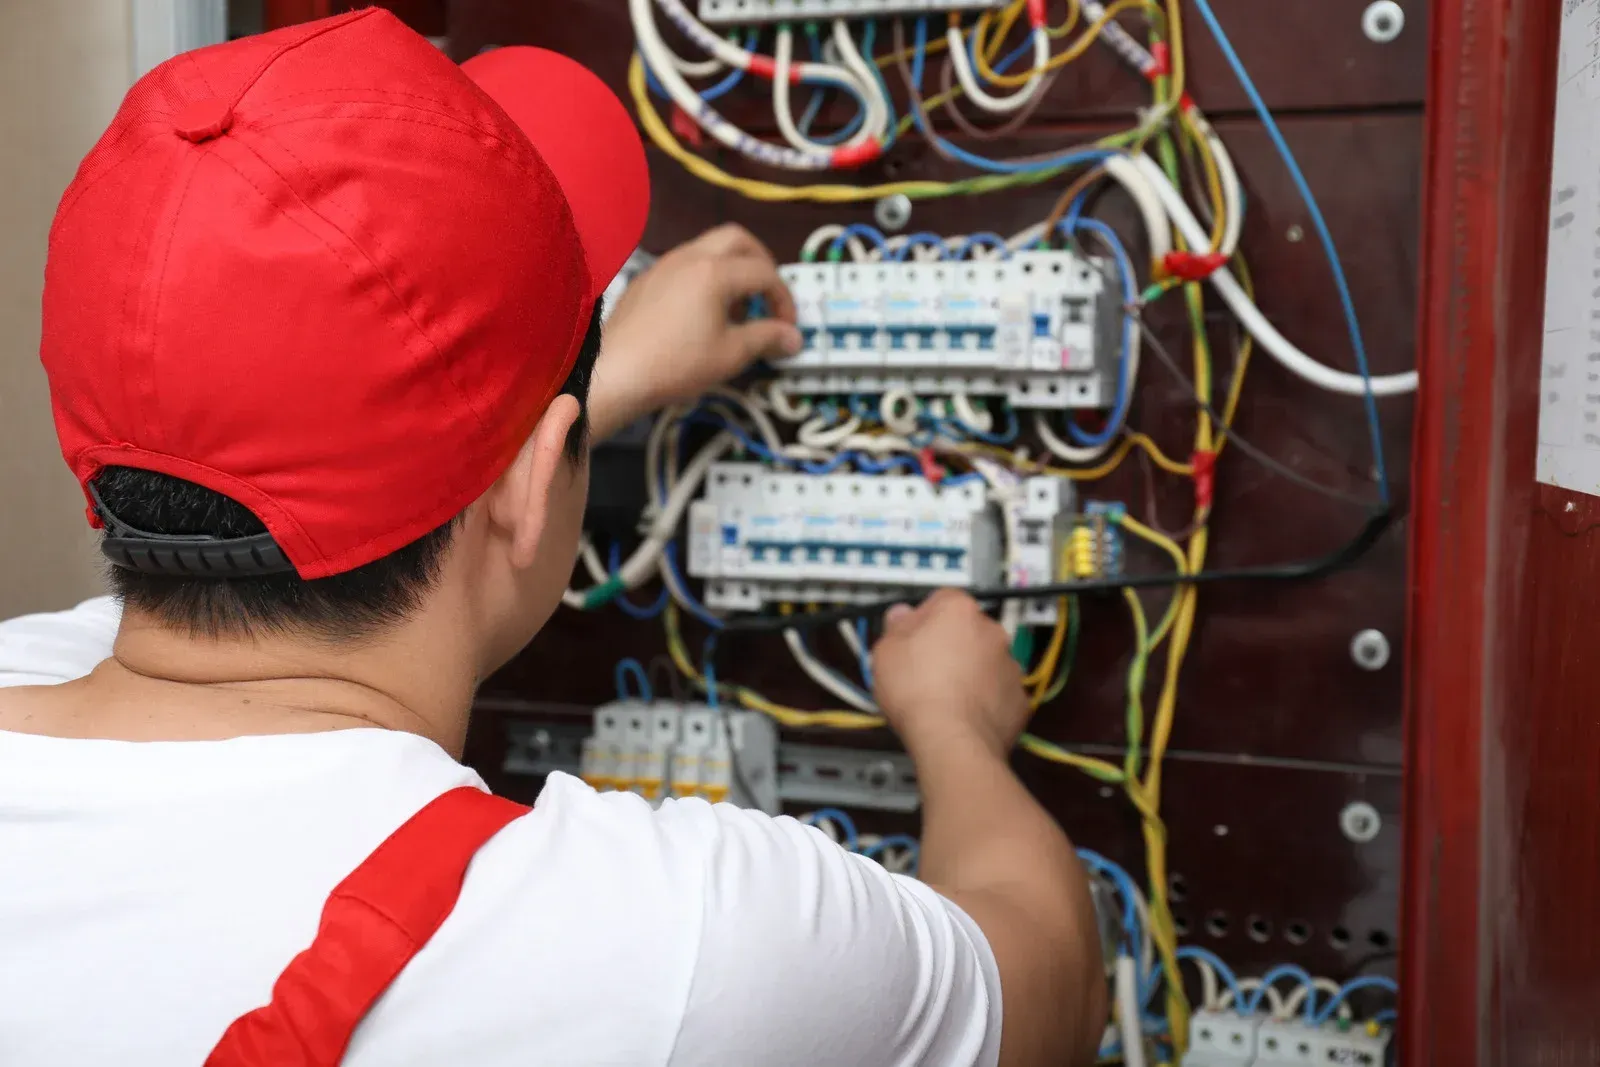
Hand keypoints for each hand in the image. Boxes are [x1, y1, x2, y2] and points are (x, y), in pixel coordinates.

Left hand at [589, 224, 800, 440]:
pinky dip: (705, 277)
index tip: (786, 328)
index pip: (765, 272)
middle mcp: (689, 256)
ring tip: (735, 310)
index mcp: (715, 271)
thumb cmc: (676, 364)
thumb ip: (767, 338)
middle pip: (737, 239)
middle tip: (767, 296)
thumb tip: (794, 338)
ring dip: (732, 269)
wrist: (615, 372)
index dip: (784, 299)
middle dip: (761, 263)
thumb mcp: (730, 355)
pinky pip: (685, 263)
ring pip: (708, 247)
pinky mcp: (647, 278)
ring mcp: (664, 264)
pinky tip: (701, 314)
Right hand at [869, 590, 1029, 759]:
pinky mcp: (1020, 699)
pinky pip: (999, 692)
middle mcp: (991, 631)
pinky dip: (985, 700)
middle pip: (967, 630)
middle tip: (924, 670)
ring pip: (986, 661)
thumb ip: (895, 626)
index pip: (942, 599)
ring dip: (970, 671)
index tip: (909, 639)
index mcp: (959, 611)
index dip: (923, 619)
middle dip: (950, 645)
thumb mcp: (885, 652)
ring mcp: (1010, 665)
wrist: (952, 740)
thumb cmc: (916, 691)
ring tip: (944, 697)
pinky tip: (963, 715)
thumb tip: (901, 616)